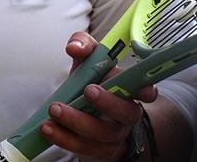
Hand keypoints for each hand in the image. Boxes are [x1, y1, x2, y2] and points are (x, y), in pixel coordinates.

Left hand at [39, 32, 157, 160]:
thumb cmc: (90, 82)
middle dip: (108, 102)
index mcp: (129, 89)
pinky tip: (48, 128)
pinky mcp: (98, 151)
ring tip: (54, 109)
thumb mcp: (88, 60)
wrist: (86, 114)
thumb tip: (74, 47)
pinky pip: (84, 147)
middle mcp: (126, 114)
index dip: (148, 90)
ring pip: (102, 133)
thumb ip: (83, 45)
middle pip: (126, 112)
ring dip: (77, 121)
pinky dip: (64, 137)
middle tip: (88, 90)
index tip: (143, 90)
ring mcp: (114, 135)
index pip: (146, 90)